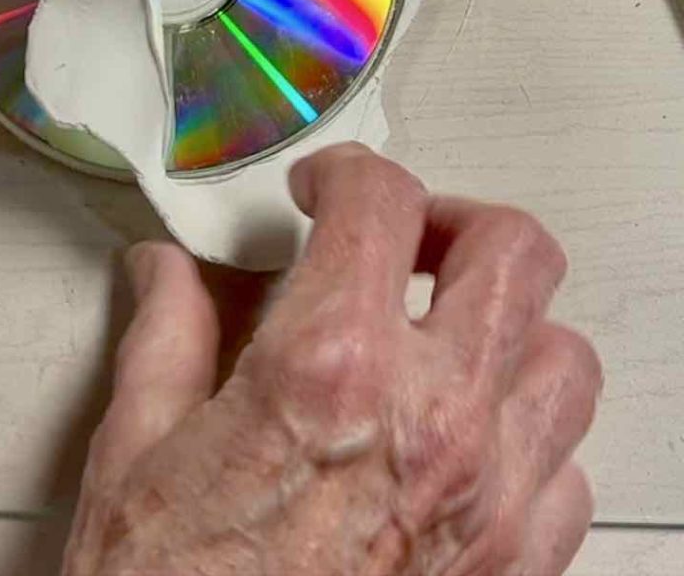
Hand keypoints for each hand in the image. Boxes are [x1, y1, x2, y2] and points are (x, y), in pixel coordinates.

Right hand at [65, 145, 600, 574]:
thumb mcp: (135, 448)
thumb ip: (163, 333)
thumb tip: (163, 269)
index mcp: (328, 370)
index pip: (382, 202)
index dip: (347, 171)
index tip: (323, 189)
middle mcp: (433, 423)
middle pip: (515, 252)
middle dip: (455, 222)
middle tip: (403, 242)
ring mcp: (490, 501)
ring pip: (565, 355)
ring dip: (507, 326)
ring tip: (442, 337)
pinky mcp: (514, 571)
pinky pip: (570, 468)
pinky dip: (528, 435)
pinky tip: (462, 443)